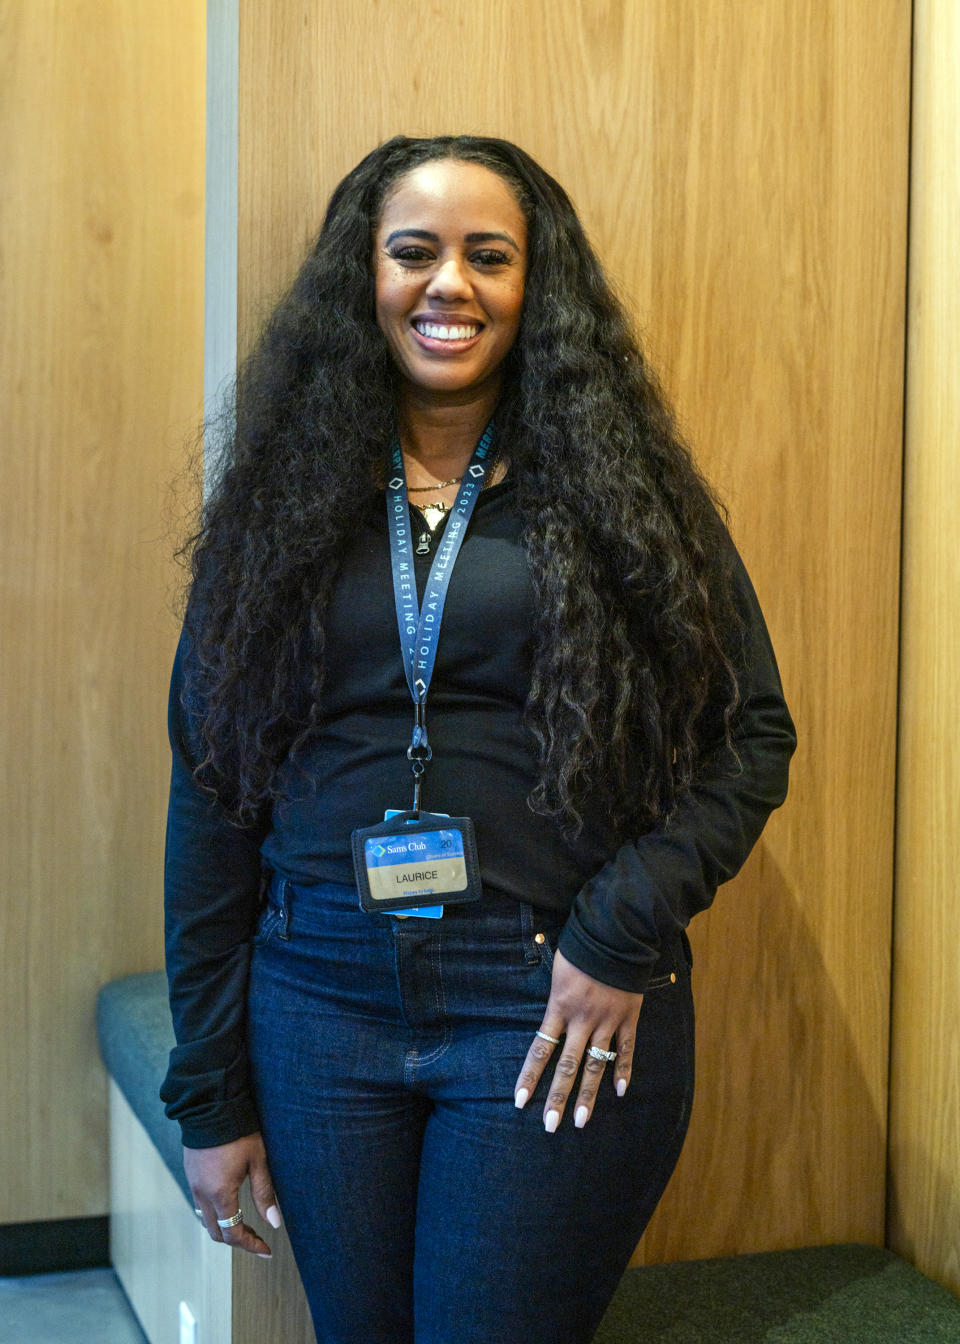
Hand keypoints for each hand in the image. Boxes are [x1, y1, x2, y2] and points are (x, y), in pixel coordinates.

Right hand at [184, 1132, 281, 1256]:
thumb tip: (275, 1223)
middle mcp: (202, 1194)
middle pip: (217, 1233)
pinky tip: (230, 1206)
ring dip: (225, 1228)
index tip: (266, 1250)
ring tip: (246, 1225)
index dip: (251, 1245)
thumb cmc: (238, 1132)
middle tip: (258, 1240)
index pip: (233, 1233)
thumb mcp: (258, 1160)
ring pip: (207, 1220)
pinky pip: (201, 1205)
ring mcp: (194, 1185)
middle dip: (237, 1240)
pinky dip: (216, 1214)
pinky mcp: (191, 1175)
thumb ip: (264, 1193)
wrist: (210, 1106)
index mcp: (220, 1194)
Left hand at [513, 948, 643, 1130]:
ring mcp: (607, 1021)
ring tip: (580, 1121)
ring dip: (588, 1095)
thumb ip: (554, 997)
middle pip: (567, 1066)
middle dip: (558, 1098)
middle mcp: (582, 1020)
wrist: (615, 933)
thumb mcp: (556, 970)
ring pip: (596, 1065)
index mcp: (559, 1007)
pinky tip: (620, 1092)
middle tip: (550, 1126)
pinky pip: (626, 1050)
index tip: (520, 1102)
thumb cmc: (581, 947)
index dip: (530, 1076)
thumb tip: (548, 1017)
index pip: (540, 1049)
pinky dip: (624, 1071)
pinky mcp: (628, 1018)